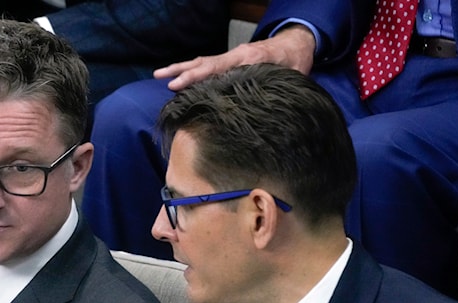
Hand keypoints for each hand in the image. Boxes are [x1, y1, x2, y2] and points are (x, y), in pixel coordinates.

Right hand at [154, 25, 316, 90]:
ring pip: (203, 62)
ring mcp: (232, 58)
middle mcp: (236, 56)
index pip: (218, 67)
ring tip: (159, 74)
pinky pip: (208, 65)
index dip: (198, 76)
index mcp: (249, 58)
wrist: (297, 42)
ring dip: (181, 68)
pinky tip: (179, 77)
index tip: (180, 84)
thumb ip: (278, 86)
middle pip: (205, 63)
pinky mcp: (231, 62)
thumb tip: (268, 106)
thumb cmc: (295, 58)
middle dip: (182, 71)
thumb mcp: (293, 73)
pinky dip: (192, 70)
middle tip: (162, 79)